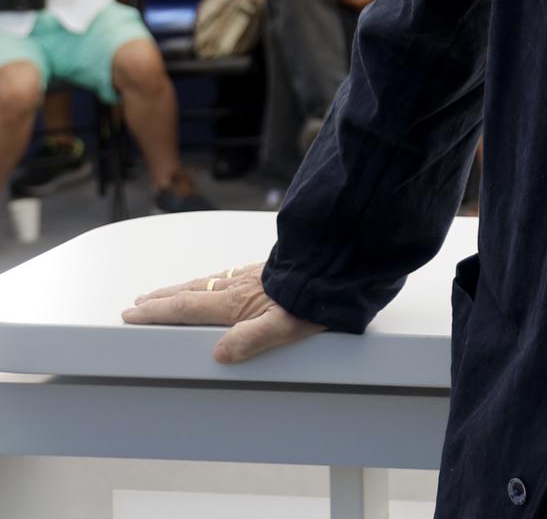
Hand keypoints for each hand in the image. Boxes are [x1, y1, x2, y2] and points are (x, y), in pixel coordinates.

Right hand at [123, 262, 325, 364]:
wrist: (340, 267)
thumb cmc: (315, 302)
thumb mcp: (284, 328)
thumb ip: (250, 340)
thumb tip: (218, 354)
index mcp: (235, 303)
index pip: (185, 308)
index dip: (156, 312)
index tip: (131, 313)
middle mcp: (238, 286)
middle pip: (190, 292)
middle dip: (161, 298)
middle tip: (138, 302)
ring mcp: (251, 275)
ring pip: (207, 282)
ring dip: (182, 288)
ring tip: (166, 293)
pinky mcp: (266, 270)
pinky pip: (226, 275)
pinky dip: (208, 280)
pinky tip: (215, 282)